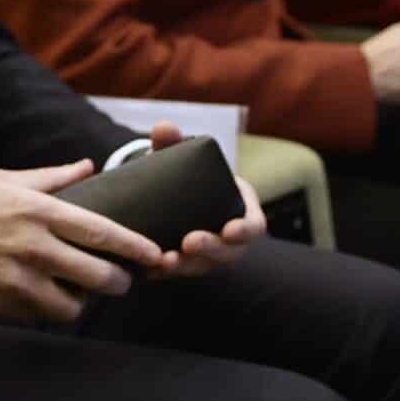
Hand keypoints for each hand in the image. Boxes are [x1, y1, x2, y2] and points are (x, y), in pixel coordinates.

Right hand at [0, 163, 164, 323]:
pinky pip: (40, 316)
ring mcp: (17, 282)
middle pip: (98, 277)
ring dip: (81, 302)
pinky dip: (46, 310)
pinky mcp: (2, 307)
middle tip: (119, 280)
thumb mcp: (2, 179)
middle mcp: (32, 248)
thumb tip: (87, 166)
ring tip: (77, 292)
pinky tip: (40, 297)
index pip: (102, 233)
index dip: (134, 247)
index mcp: (37, 212)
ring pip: (73, 307)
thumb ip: (50, 178)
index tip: (154, 254)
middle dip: (118, 282)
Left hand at [137, 123, 265, 277]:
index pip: (254, 226)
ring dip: (185, 267)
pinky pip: (178, 273)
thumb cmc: (187, 175)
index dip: (245, 230)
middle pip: (229, 253)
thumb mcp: (182, 158)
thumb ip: (173, 143)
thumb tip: (163, 127)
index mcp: (240, 210)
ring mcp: (209, 255)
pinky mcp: (187, 264)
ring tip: (163, 261)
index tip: (230, 229)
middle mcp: (229, 238)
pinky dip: (163, 272)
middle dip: (211, 250)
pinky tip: (145, 271)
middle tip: (189, 243)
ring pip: (203, 267)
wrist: (171, 195)